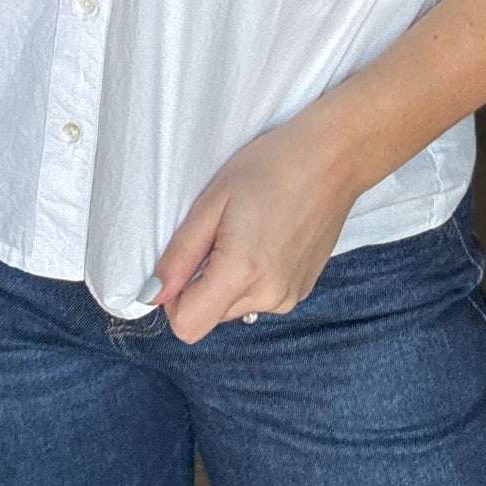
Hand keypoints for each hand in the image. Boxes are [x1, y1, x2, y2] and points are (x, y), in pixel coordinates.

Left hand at [150, 110, 359, 344]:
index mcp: (242, 274)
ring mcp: (290, 297)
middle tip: (221, 231)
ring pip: (235, 306)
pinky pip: (260, 297)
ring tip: (248, 229)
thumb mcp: (212, 202)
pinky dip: (253, 276)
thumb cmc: (270, 167)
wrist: (333, 158)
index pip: (187, 326)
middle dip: (204, 281)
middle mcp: (269, 297)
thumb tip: (152, 293)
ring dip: (229, 278)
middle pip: (211, 314)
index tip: (185, 260)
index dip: (173, 298)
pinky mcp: (302, 290)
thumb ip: (180, 255)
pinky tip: (269, 236)